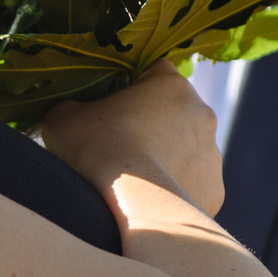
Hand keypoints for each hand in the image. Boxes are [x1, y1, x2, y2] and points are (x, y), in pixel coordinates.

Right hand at [41, 61, 223, 216]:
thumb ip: (75, 107)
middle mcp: (201, 112)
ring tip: (135, 181)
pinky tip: (150, 202)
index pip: (155, 71)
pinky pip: (193, 185)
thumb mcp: (62, 117)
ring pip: (188, 150)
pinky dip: (175, 191)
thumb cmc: (95, 150)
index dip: (132, 87)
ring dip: (166, 158)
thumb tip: (78, 115)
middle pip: (176, 111)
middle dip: (153, 124)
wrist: (129, 205)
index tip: (113, 107)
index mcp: (170, 83)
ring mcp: (213, 154)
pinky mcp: (215, 190)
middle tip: (121, 147)